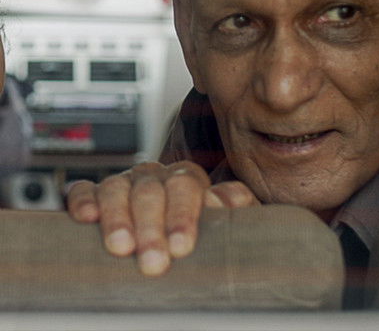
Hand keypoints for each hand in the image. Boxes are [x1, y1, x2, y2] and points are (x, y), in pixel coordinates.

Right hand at [67, 160, 258, 275]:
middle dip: (151, 227)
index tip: (182, 245)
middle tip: (153, 260)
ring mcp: (124, 184)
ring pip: (117, 189)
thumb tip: (220, 200)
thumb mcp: (229, 217)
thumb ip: (235, 204)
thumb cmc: (205, 229)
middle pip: (150, 192)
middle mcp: (154, 176)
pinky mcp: (95, 194)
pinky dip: (83, 201)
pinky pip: (85, 190)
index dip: (183, 215)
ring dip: (118, 218)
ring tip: (120, 247)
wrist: (180, 233)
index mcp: (187, 177)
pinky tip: (86, 218)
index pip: (185, 187)